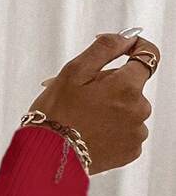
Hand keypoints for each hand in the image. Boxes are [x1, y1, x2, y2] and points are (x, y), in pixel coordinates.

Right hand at [28, 32, 157, 174]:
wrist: (47, 157)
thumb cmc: (56, 115)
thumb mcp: (74, 71)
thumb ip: (106, 48)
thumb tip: (127, 38)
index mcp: (127, 86)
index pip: (148, 56)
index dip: (135, 48)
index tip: (124, 49)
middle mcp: (139, 109)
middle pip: (132, 86)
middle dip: (112, 86)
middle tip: (82, 96)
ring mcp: (136, 132)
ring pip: (129, 110)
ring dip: (111, 109)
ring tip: (83, 119)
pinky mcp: (130, 151)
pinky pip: (126, 132)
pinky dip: (112, 130)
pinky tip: (91, 134)